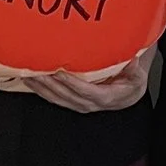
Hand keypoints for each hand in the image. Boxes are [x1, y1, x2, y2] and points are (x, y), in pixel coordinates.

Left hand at [24, 48, 152, 112]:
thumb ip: (134, 69)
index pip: (87, 92)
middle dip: (50, 84)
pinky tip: (31, 81)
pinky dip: (41, 90)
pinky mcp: (71, 103)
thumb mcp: (138, 76)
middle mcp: (90, 104)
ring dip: (41, 88)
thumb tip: (132, 60)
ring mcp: (79, 105)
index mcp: (106, 98)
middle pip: (66, 96)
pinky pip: (54, 99)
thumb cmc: (131, 84)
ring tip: (28, 75)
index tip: (61, 72)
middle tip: (37, 71)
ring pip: (57, 99)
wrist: (127, 96)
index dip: (73, 83)